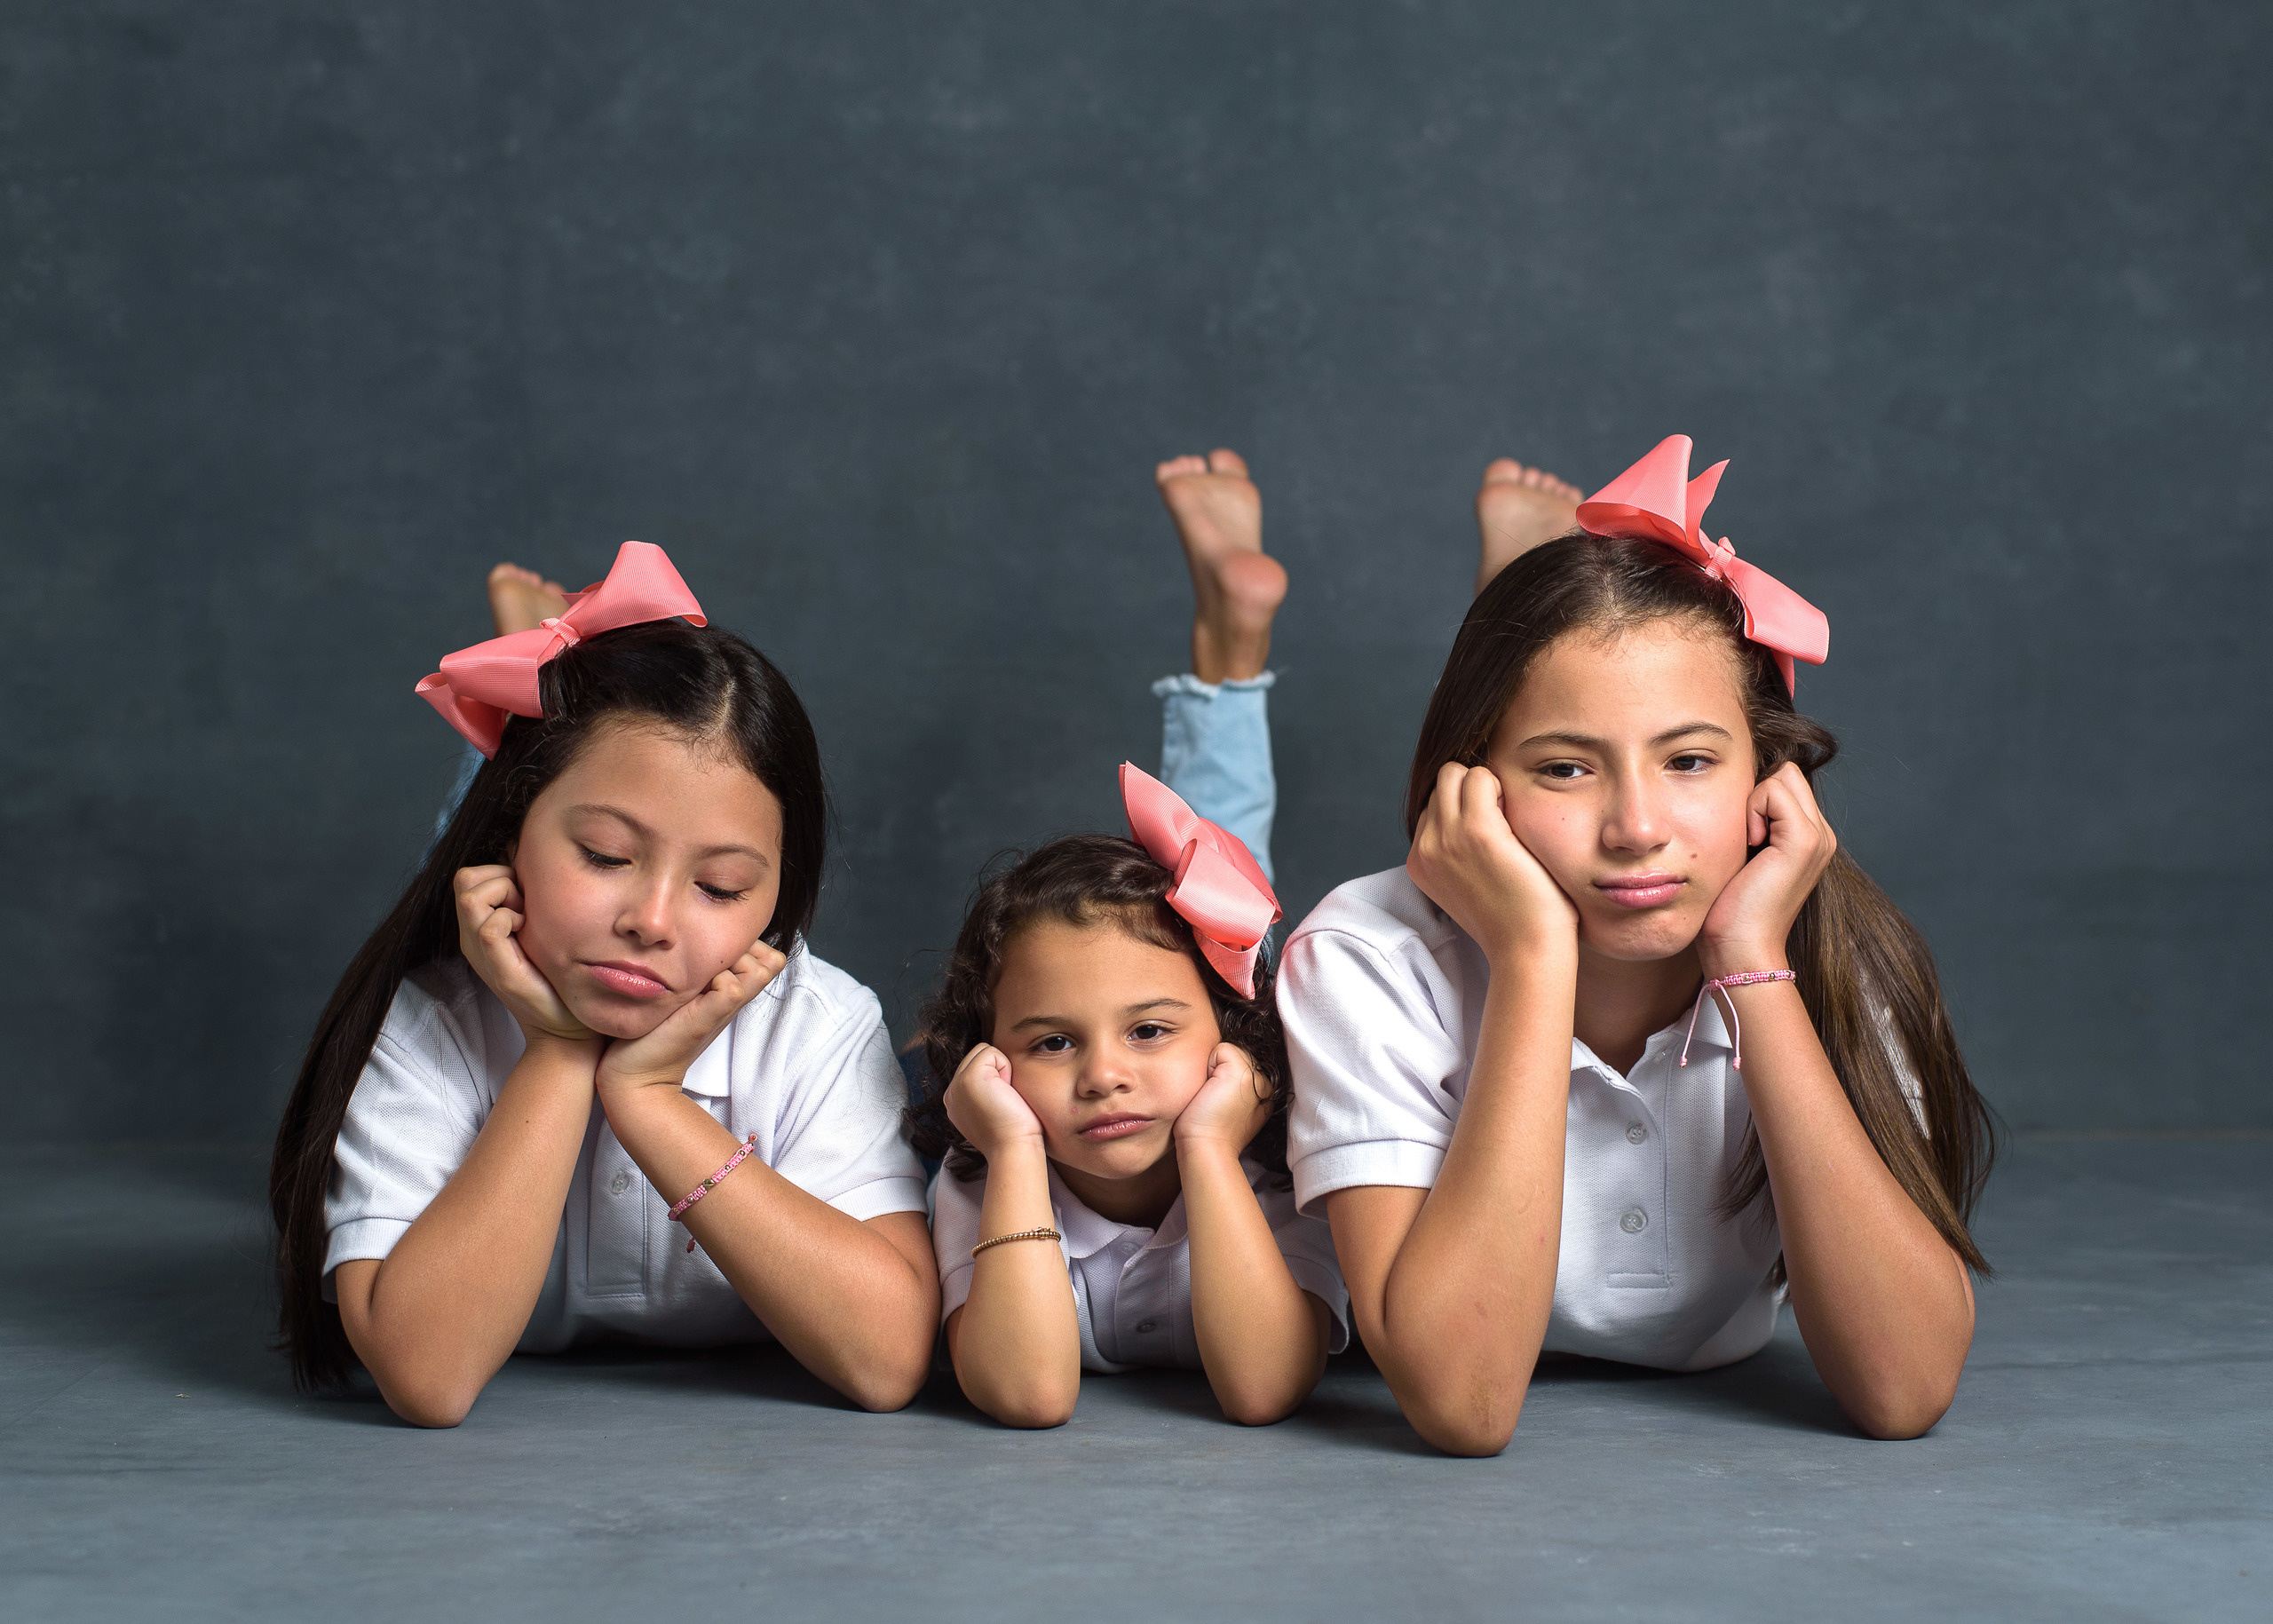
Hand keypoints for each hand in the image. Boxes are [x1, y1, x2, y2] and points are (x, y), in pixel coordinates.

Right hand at [454, 865, 594, 1042]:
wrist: (566, 1025)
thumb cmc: (557, 973)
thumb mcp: (537, 927)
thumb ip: (527, 899)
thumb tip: (526, 860)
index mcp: (478, 926)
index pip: (468, 876)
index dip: (498, 872)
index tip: (527, 895)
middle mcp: (472, 938)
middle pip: (464, 879)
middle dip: (501, 878)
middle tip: (527, 905)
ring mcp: (482, 955)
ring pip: (471, 897)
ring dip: (506, 897)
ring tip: (527, 919)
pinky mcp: (500, 971)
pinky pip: (490, 927)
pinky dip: (512, 919)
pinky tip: (528, 932)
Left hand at [595, 939, 788, 1094]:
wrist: (636, 1072)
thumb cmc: (653, 1028)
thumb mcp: (682, 990)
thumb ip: (696, 968)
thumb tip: (693, 935)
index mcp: (731, 989)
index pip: (770, 955)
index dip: (749, 945)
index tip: (713, 952)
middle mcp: (735, 999)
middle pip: (772, 959)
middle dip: (743, 949)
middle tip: (707, 963)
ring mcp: (725, 1009)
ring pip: (759, 968)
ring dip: (731, 961)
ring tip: (699, 976)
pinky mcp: (710, 1018)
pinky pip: (733, 986)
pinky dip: (716, 979)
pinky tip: (689, 990)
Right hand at [943, 1044, 1045, 1161]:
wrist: (1014, 1150)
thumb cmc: (1013, 1134)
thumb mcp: (989, 1109)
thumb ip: (984, 1090)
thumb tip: (998, 1074)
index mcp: (955, 1101)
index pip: (974, 1066)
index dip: (995, 1077)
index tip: (1000, 1104)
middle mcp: (951, 1092)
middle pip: (977, 1055)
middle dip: (997, 1070)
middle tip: (1003, 1099)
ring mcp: (956, 1085)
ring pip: (983, 1052)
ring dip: (1001, 1069)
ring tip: (1003, 1096)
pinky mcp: (969, 1078)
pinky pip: (991, 1052)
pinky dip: (1006, 1068)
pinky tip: (1005, 1092)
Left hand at [1173, 1043, 1270, 1155]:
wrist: (1207, 1149)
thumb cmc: (1211, 1133)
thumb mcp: (1233, 1110)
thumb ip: (1236, 1089)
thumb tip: (1221, 1073)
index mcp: (1264, 1094)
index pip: (1243, 1064)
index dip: (1223, 1076)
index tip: (1219, 1101)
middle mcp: (1265, 1084)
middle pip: (1237, 1055)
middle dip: (1220, 1070)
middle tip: (1214, 1099)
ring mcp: (1257, 1077)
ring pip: (1231, 1051)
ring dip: (1215, 1068)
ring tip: (1212, 1094)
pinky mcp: (1243, 1071)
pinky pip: (1222, 1048)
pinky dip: (1209, 1064)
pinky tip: (1210, 1089)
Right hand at [1405, 763, 1579, 963]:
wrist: (1526, 950)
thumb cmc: (1511, 919)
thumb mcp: (1467, 885)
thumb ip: (1456, 854)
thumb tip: (1468, 818)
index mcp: (1419, 862)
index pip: (1433, 806)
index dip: (1465, 810)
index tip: (1491, 836)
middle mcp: (1424, 848)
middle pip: (1440, 784)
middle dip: (1471, 790)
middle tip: (1501, 821)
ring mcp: (1446, 837)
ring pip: (1456, 773)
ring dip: (1485, 786)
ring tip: (1508, 820)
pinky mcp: (1476, 830)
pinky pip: (1481, 776)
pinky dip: (1502, 787)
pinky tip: (1517, 819)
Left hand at [1698, 763, 1837, 976]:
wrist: (1740, 947)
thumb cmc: (1730, 909)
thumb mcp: (1742, 855)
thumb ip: (1752, 822)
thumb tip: (1736, 789)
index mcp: (1810, 837)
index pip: (1785, 781)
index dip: (1756, 795)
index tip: (1743, 836)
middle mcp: (1822, 834)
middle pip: (1787, 772)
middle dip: (1756, 793)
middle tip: (1744, 836)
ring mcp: (1818, 837)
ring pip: (1782, 776)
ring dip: (1753, 802)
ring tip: (1748, 843)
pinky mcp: (1804, 839)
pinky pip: (1773, 791)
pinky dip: (1752, 810)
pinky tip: (1750, 844)